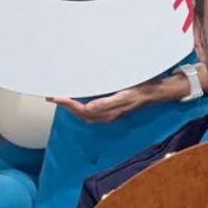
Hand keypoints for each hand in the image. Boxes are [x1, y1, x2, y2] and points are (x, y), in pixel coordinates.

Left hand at [48, 76, 175, 123]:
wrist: (155, 93)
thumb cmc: (141, 91)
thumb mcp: (124, 95)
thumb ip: (106, 103)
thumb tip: (87, 109)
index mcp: (107, 113)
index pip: (81, 110)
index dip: (67, 104)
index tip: (55, 97)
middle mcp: (106, 116)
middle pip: (80, 114)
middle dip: (65, 106)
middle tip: (52, 97)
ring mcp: (109, 113)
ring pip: (84, 114)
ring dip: (71, 107)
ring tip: (61, 99)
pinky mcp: (111, 109)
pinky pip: (90, 111)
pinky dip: (80, 106)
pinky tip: (79, 100)